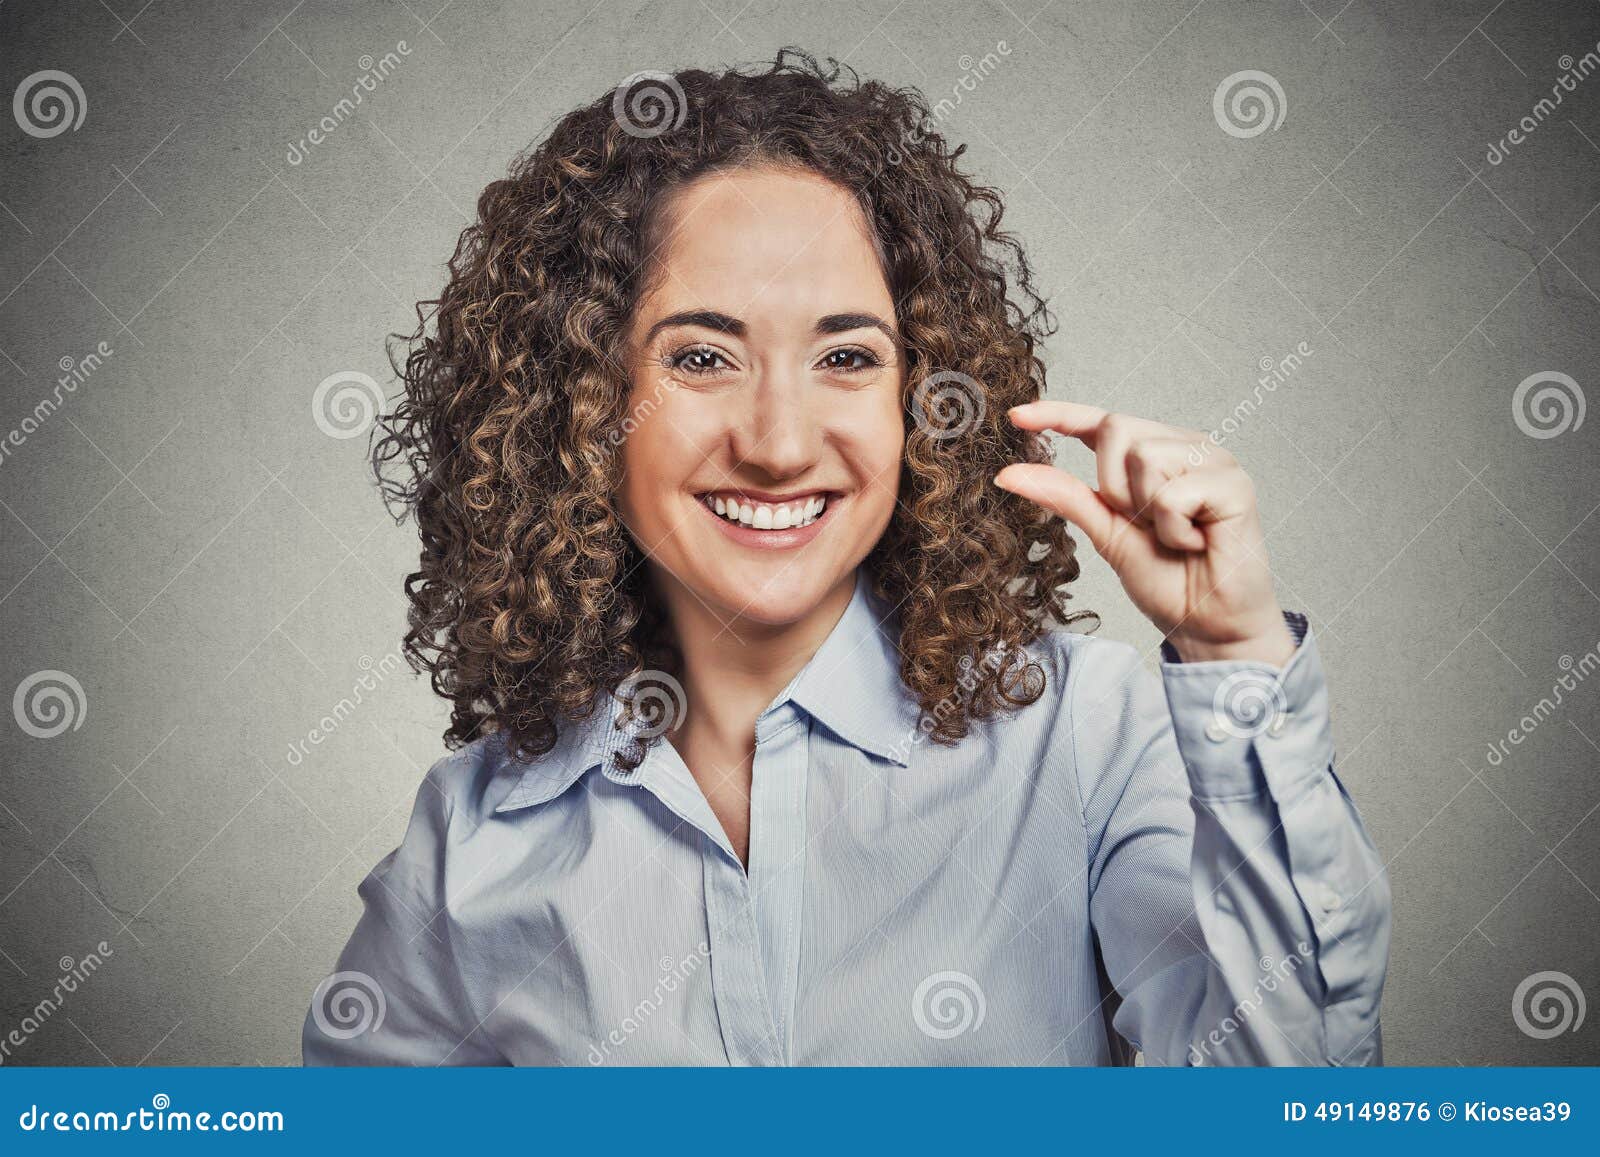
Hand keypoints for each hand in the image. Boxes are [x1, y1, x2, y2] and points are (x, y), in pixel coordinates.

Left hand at [994, 401, 1294, 665]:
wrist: (1208, 625)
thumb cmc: (1168, 580)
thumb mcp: (1105, 534)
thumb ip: (1065, 497)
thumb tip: (1009, 473)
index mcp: (1153, 455)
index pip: (1101, 421)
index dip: (1059, 414)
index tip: (1015, 416)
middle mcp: (1184, 447)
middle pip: (1116, 427)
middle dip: (1112, 485)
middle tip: (1144, 526)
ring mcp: (1213, 461)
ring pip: (1144, 456)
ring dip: (1147, 510)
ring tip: (1177, 536)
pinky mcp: (1235, 484)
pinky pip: (1173, 493)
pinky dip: (1172, 529)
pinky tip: (1196, 543)